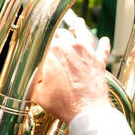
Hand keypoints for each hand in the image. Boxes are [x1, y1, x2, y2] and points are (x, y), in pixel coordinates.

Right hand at [29, 10, 110, 124]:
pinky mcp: (99, 61)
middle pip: (63, 32)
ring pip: (83, 33)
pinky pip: (103, 48)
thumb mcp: (37, 92)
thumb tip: (29, 74)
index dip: (40, 39)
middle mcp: (70, 47)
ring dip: (80, 27)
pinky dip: (104, 44)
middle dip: (58, 33)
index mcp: (52, 51)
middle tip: (57, 34)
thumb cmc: (61, 103)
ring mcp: (87, 52)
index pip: (43, 38)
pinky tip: (104, 39)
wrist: (86, 112)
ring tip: (79, 22)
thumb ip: (32, 79)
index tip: (37, 39)